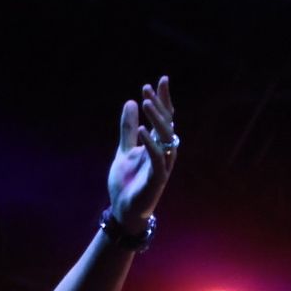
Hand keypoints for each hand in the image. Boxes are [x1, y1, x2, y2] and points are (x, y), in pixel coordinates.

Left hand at [107, 75, 178, 232]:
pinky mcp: (158, 179)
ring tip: (145, 103)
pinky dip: (150, 144)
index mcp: (157, 145)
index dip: (163, 99)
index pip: (164, 118)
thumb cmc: (126, 183)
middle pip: (166, 124)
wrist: (123, 211)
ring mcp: (163, 165)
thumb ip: (127, 129)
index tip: (160, 80)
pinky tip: (142, 130)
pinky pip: (158, 158)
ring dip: (156, 120)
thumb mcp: (124, 150)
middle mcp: (164, 152)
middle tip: (147, 89)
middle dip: (159, 105)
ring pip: (166, 138)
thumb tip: (130, 102)